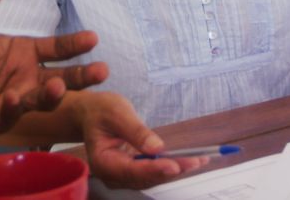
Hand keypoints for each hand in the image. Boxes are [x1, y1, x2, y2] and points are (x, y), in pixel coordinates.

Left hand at [0, 0, 108, 149]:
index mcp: (21, 52)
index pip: (55, 49)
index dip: (74, 44)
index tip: (93, 37)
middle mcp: (24, 76)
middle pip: (60, 76)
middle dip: (82, 75)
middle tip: (102, 70)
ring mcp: (14, 98)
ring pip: (42, 98)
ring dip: (52, 94)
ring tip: (58, 87)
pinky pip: (11, 113)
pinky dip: (14, 106)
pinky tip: (12, 98)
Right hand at [76, 92, 207, 188]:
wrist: (91, 114)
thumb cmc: (100, 111)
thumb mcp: (117, 113)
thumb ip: (136, 131)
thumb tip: (156, 147)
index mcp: (103, 162)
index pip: (131, 170)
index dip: (154, 169)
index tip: (174, 165)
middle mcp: (113, 174)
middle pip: (145, 178)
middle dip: (171, 170)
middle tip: (194, 161)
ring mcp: (124, 175)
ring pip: (153, 177)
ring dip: (176, 169)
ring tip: (198, 160)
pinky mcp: (134, 171)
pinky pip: (154, 171)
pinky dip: (172, 166)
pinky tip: (190, 160)